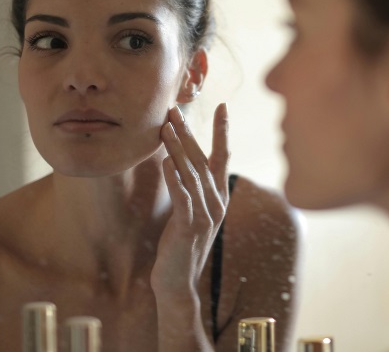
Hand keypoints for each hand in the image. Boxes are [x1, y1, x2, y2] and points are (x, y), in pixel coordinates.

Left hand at [151, 103, 229, 298]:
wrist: (178, 283)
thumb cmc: (181, 246)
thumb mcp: (191, 213)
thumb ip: (192, 189)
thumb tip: (181, 162)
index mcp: (218, 197)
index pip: (222, 157)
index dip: (222, 131)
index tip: (222, 106)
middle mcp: (216, 202)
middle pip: (203, 159)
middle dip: (189, 132)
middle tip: (176, 109)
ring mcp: (205, 215)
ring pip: (191, 174)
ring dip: (178, 148)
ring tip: (166, 127)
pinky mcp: (189, 227)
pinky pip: (182, 198)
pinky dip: (175, 179)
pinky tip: (166, 162)